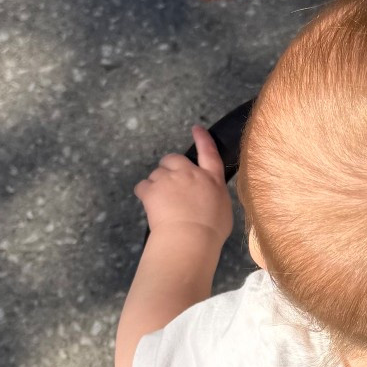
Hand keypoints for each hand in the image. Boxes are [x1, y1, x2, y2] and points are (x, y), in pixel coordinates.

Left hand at [134, 124, 233, 245]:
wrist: (190, 238)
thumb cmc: (211, 230)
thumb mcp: (223, 209)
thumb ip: (214, 196)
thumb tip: (208, 196)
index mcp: (211, 179)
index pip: (209, 153)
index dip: (203, 139)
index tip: (196, 128)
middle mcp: (189, 173)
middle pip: (174, 159)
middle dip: (169, 166)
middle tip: (170, 184)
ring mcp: (168, 180)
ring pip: (157, 173)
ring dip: (157, 183)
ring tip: (162, 202)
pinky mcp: (151, 190)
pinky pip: (143, 186)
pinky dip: (144, 193)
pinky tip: (149, 204)